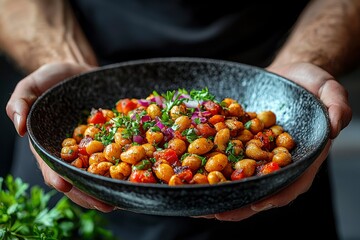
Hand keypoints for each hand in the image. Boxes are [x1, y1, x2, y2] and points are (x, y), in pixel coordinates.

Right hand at [6, 62, 114, 211]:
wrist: (77, 73)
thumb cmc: (51, 81)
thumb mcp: (31, 86)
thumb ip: (20, 102)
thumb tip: (19, 127)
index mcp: (48, 144)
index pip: (50, 165)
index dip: (56, 176)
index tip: (64, 184)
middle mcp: (69, 151)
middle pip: (76, 177)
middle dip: (87, 193)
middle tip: (103, 204)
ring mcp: (89, 147)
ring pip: (95, 173)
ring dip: (105, 188)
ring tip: (118, 200)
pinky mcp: (107, 140)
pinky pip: (113, 156)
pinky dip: (121, 169)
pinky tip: (131, 179)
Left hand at [210, 62, 351, 220]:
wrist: (287, 74)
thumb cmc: (310, 84)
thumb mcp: (329, 89)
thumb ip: (337, 106)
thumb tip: (335, 126)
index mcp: (303, 155)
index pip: (293, 181)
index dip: (275, 195)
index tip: (255, 204)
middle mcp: (280, 159)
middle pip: (262, 186)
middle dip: (241, 202)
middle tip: (218, 213)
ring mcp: (260, 152)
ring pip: (242, 177)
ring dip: (223, 191)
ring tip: (200, 202)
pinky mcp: (244, 141)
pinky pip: (228, 156)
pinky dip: (213, 166)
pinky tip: (195, 172)